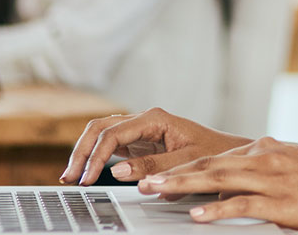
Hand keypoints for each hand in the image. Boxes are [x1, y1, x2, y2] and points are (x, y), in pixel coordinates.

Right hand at [61, 107, 251, 185]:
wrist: (228, 153)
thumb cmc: (213, 153)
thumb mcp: (186, 162)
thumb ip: (154, 167)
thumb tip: (118, 171)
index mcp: (155, 118)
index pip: (113, 133)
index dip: (95, 156)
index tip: (87, 178)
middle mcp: (145, 120)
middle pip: (100, 127)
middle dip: (82, 150)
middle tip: (69, 177)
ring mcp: (141, 130)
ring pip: (102, 133)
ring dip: (85, 152)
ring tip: (71, 177)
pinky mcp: (140, 142)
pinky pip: (111, 144)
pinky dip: (96, 156)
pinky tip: (87, 172)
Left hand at [137, 137, 297, 231]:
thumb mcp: (296, 163)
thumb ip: (267, 164)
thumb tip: (243, 169)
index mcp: (267, 149)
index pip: (217, 157)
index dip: (185, 166)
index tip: (159, 173)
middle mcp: (266, 158)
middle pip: (210, 165)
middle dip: (173, 174)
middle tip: (143, 180)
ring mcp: (274, 179)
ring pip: (219, 180)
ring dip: (184, 187)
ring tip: (157, 192)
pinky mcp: (283, 202)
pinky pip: (243, 205)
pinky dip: (218, 210)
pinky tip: (198, 216)